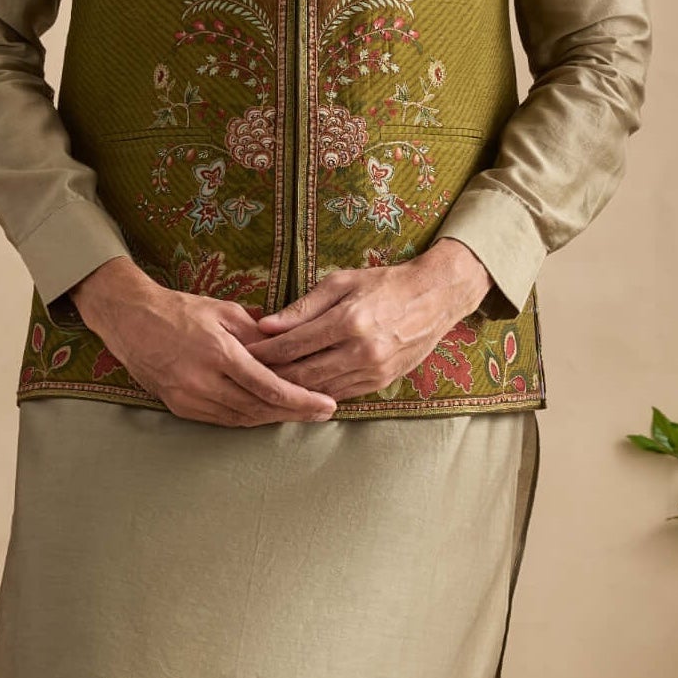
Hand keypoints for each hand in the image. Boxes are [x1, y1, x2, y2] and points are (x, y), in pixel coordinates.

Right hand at [68, 257, 338, 425]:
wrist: (129, 318)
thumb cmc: (178, 309)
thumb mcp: (223, 310)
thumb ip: (257, 333)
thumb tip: (289, 347)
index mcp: (218, 352)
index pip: (269, 386)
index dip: (301, 400)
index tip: (327, 404)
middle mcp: (203, 381)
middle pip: (259, 408)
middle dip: (294, 413)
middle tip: (323, 413)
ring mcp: (188, 398)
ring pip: (242, 419)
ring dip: (273, 418)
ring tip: (300, 414)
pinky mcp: (179, 407)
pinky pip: (222, 420)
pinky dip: (248, 418)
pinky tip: (266, 413)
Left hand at [245, 240, 492, 399]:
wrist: (435, 297)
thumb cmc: (384, 283)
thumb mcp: (341, 282)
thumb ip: (302, 307)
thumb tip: (265, 325)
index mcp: (348, 321)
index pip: (293, 345)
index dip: (263, 352)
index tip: (242, 353)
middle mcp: (361, 350)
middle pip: (302, 374)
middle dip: (270, 376)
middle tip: (244, 375)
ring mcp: (373, 370)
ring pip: (319, 390)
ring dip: (290, 390)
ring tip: (264, 385)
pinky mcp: (381, 382)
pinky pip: (340, 395)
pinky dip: (316, 394)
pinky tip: (297, 390)